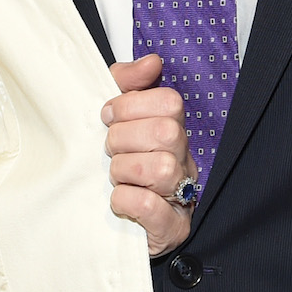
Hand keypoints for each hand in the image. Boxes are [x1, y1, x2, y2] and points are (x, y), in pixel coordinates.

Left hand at [104, 54, 196, 257]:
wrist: (111, 225)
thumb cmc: (116, 167)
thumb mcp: (114, 118)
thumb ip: (127, 83)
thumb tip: (151, 61)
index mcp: (172, 131)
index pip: (169, 102)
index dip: (131, 105)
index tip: (107, 117)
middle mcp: (183, 161)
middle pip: (167, 132)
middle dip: (124, 138)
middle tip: (109, 150)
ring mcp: (181, 196)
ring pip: (161, 169)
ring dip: (125, 171)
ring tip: (115, 177)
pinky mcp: (171, 229)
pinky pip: (151, 206)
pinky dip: (127, 200)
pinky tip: (118, 200)